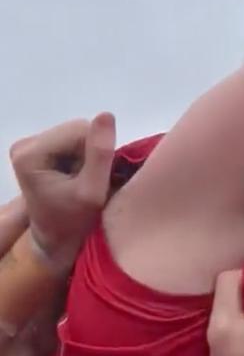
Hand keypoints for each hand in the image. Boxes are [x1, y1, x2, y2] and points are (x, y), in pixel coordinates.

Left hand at [9, 113, 115, 272]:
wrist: (57, 240)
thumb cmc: (74, 222)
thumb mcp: (92, 192)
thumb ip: (100, 155)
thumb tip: (106, 115)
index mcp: (31, 153)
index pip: (81, 131)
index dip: (96, 154)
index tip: (92, 180)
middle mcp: (25, 144)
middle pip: (78, 129)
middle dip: (91, 154)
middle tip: (88, 181)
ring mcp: (29, 146)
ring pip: (78, 134)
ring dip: (88, 157)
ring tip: (82, 181)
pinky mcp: (38, 149)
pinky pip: (73, 141)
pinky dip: (82, 158)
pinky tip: (76, 177)